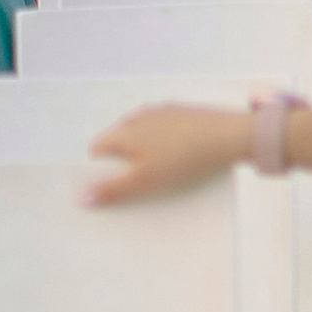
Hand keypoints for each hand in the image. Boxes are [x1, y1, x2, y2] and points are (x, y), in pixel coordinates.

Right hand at [83, 104, 251, 206]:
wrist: (229, 137)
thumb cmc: (184, 158)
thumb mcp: (145, 181)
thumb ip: (112, 189)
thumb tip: (81, 198)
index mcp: (125, 131)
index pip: (97, 149)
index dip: (100, 171)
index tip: (112, 189)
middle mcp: (139, 117)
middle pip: (120, 144)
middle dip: (124, 165)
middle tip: (138, 186)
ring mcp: (162, 113)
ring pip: (144, 138)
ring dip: (146, 155)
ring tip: (162, 175)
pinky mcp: (183, 114)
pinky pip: (166, 133)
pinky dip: (167, 147)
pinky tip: (182, 161)